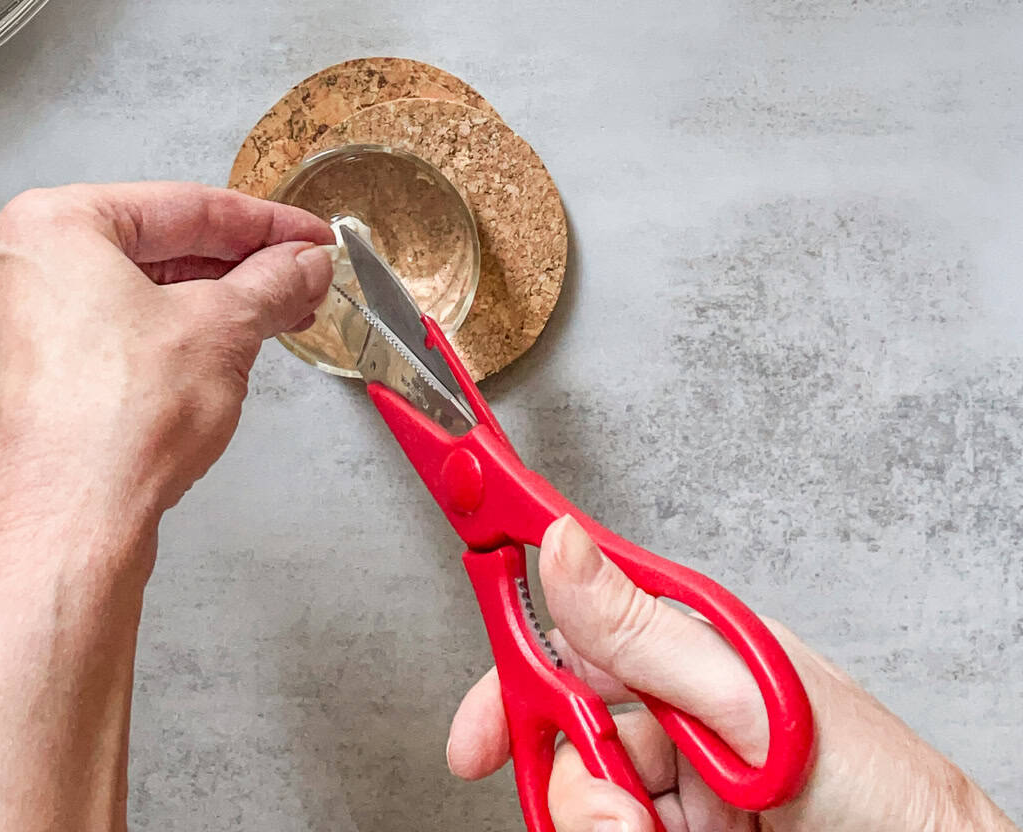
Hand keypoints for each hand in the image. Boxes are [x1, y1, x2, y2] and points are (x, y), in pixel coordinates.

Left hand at [0, 182, 336, 831]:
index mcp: (47, 227)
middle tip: (293, 285)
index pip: (180, 207)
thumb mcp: (224, 332)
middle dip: (227, 271)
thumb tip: (302, 265)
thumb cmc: (115, 432)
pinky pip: (80, 353)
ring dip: (187, 312)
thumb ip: (272, 283)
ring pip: (110, 304)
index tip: (307, 239)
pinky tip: (189, 376)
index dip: (263, 224)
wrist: (56, 549)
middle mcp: (2, 272)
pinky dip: (137, 354)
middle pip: (142, 252)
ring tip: (255, 330)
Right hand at [447, 516, 1014, 831]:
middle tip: (624, 813)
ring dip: (612, 828)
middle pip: (565, 746)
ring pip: (585, 809)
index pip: (565, 643)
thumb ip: (645, 629)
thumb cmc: (877, 782)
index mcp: (685, 651)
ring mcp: (678, 789)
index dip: (509, 688)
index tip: (473, 740)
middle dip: (575, 788)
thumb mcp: (753, 695)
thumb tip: (560, 547)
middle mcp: (673, 717)